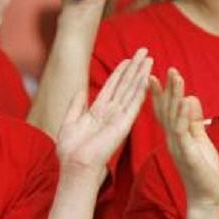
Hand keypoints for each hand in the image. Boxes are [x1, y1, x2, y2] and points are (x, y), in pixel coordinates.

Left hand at [56, 48, 151, 181]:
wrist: (75, 166)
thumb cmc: (70, 151)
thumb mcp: (69, 122)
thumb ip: (76, 105)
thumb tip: (80, 90)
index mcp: (98, 112)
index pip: (112, 87)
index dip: (120, 72)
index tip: (128, 59)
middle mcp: (111, 113)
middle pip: (125, 85)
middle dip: (134, 68)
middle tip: (144, 51)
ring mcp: (119, 118)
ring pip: (132, 91)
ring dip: (140, 74)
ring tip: (148, 58)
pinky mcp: (123, 124)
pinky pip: (134, 104)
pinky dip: (140, 89)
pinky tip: (146, 76)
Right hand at [150, 68, 218, 207]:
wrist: (206, 197)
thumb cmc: (203, 170)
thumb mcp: (200, 140)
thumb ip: (195, 121)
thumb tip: (191, 98)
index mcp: (174, 136)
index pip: (164, 111)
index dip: (159, 94)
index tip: (153, 76)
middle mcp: (171, 139)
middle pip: (165, 109)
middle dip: (165, 88)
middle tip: (163, 69)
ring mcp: (178, 146)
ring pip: (173, 116)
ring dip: (174, 95)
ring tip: (175, 76)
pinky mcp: (187, 153)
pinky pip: (183, 131)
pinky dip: (185, 115)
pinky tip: (187, 100)